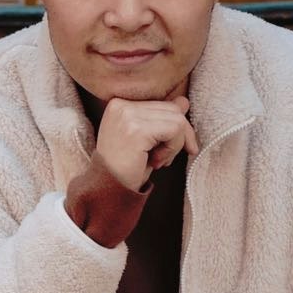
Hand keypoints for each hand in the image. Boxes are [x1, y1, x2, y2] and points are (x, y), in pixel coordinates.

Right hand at [71, 98, 195, 221]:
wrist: (109, 191)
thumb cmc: (127, 168)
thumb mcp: (146, 140)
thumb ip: (161, 118)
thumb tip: (183, 101)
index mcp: (119, 105)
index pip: (162, 104)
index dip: (175, 127)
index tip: (173, 149)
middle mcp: (121, 105)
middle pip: (172, 109)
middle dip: (180, 137)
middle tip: (166, 159)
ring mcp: (127, 115)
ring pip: (177, 119)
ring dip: (175, 145)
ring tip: (158, 160)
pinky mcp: (137, 129)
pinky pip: (174, 130)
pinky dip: (173, 149)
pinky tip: (156, 162)